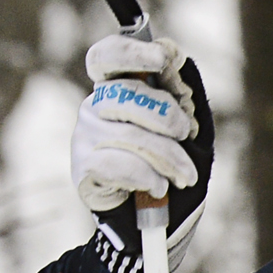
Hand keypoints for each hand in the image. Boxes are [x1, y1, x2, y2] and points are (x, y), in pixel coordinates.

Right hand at [74, 28, 212, 254]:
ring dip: (167, 157)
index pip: (106, 56)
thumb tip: (174, 55)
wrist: (160, 220)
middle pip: (127, 94)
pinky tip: (158, 186)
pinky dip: (146, 176)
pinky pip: (117, 164)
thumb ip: (182, 89)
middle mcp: (95, 107)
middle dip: (167, 116)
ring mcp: (85, 137)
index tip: (161, 59)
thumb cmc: (174, 165)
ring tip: (183, 174)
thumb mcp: (190, 125)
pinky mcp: (82, 169)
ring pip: (129, 134)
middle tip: (185, 134)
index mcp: (117, 87)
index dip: (130, 52)